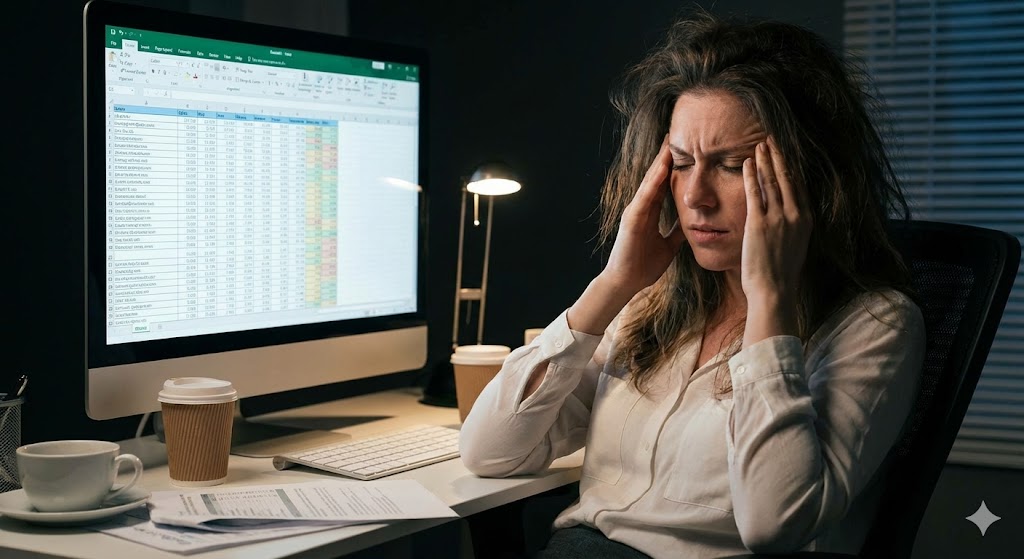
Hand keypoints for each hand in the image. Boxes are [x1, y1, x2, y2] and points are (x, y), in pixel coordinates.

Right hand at [601, 139, 686, 297]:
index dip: (672, 166)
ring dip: (660, 162)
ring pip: (650, 181)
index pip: (663, 183)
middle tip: (675, 134)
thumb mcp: (669, 246)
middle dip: (665, 156)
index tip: (684, 149)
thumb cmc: (643, 266)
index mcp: (650, 212)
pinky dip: (654, 182)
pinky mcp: (632, 219)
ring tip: (670, 143)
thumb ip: (677, 232)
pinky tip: (663, 168)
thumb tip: (693, 223)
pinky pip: (646, 196)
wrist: (626, 282)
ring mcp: (635, 211)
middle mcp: (641, 207)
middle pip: (656, 176)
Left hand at [740, 138, 811, 309]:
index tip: (786, 153)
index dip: (791, 167)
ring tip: (759, 146)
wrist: (774, 291)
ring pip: (772, 181)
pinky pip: (754, 192)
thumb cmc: (781, 275)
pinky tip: (747, 163)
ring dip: (765, 160)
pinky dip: (751, 175)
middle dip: (779, 156)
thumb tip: (785, 218)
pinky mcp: (759, 223)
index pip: (799, 186)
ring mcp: (778, 218)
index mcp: (806, 220)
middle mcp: (795, 215)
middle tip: (772, 140)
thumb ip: (791, 228)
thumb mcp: (794, 247)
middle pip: (787, 178)